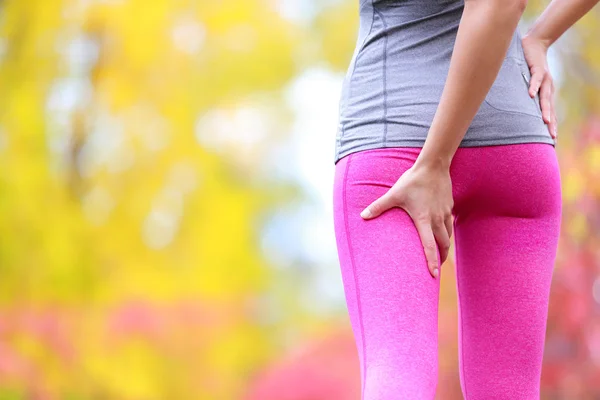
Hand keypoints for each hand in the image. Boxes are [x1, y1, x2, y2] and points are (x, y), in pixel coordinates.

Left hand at [359, 160, 453, 278]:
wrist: (433, 166)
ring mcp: (445, 213)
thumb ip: (379, 206)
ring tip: (440, 256)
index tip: (433, 275)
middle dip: (440, 259)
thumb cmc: (412, 181)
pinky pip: (449, 225)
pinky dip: (446, 233)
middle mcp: (437, 219)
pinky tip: (441, 234)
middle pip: (443, 245)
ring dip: (444, 247)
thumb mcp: (394, 194)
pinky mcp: (449, 207)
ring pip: (448, 236)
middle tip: (436, 270)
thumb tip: (362, 216)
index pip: (429, 245)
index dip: (432, 261)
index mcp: (423, 219)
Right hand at [521, 34, 556, 138]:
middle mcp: (548, 87)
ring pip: (545, 96)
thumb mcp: (528, 83)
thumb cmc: (529, 65)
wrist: (535, 44)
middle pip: (550, 108)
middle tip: (551, 136)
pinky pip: (535, 79)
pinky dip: (533, 87)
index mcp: (546, 92)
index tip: (552, 140)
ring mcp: (544, 78)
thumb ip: (524, 95)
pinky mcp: (538, 68)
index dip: (551, 125)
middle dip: (551, 122)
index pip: (550, 111)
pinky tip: (531, 95)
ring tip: (544, 121)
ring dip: (545, 109)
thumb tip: (516, 108)